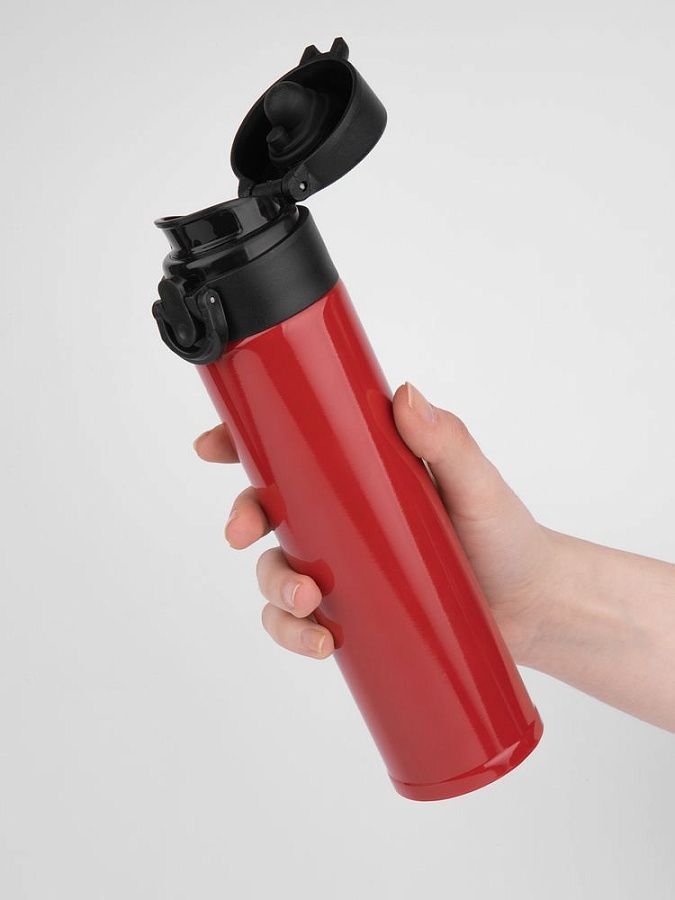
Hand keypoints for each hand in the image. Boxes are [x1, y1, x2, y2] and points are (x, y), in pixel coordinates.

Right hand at [193, 382, 556, 664]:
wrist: (533, 606)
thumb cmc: (504, 535)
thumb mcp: (476, 485)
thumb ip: (447, 441)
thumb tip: (404, 394)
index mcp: (360, 471)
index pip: (291, 449)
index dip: (242, 443)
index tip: (213, 445)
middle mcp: (343, 515)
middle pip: (268, 510)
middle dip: (243, 519)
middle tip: (245, 534)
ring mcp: (344, 566)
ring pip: (276, 571)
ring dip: (272, 589)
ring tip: (308, 605)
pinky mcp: (353, 612)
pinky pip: (301, 623)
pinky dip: (294, 634)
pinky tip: (320, 643)